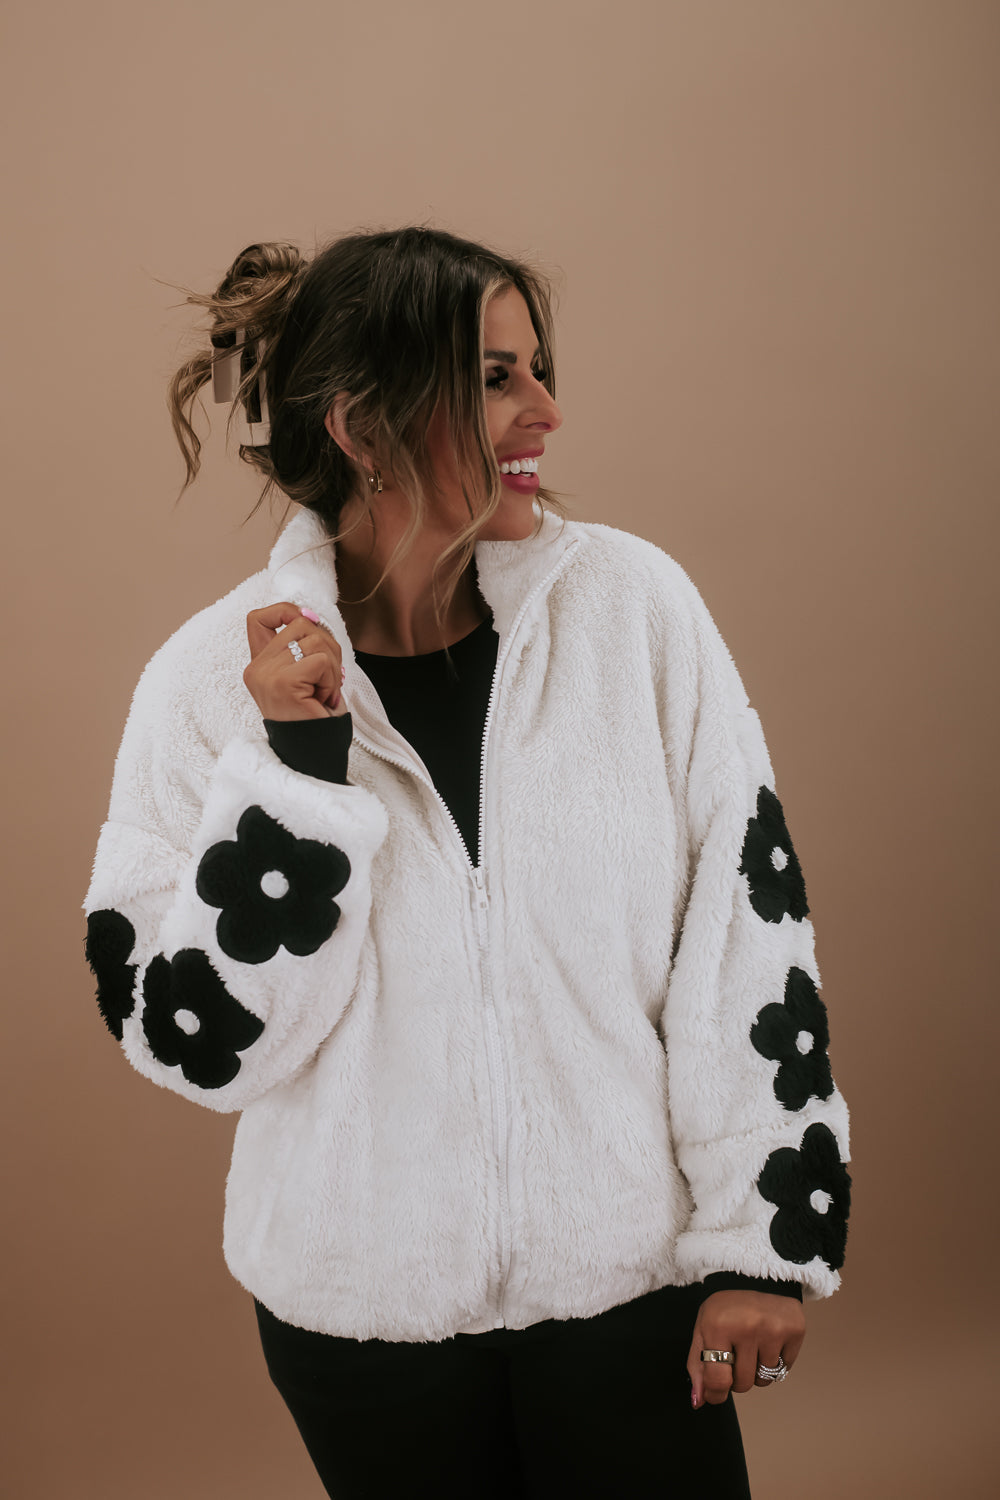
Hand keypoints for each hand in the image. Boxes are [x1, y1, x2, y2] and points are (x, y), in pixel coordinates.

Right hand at [244, 603, 346, 720]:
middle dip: (327, 645)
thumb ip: (304, 647)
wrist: (311, 754)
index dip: (284, 611)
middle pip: (300, 623)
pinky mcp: (283, 683)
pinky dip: (332, 680)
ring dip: (332, 667)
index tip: (308, 624)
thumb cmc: (313, 717)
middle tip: (327, 678)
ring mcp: (266, 675)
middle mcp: (256, 668)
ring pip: (315, 639)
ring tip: (324, 693)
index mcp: (258, 665)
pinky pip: (321, 661)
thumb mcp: (306, 677)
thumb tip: (312, 615)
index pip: (258, 618)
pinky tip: (323, 700)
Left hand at [687, 1291, 804, 1407]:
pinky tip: (769, 1339)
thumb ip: (698, 1367)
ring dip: (757, 1369)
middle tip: (736, 1353)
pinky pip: (784, 1369)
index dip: (716, 1394)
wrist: (754, 1275)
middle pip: (743, 1384)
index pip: (718, 1380)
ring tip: (753, 1344)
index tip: (716, 1393)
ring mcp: (774, 1329)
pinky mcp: (795, 1330)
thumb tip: (700, 1402)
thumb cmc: (724, 1307)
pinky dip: (775, 1361)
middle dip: (737, 1377)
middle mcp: (747, 1327)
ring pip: (765, 1379)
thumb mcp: (703, 1329)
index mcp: (718, 1326)